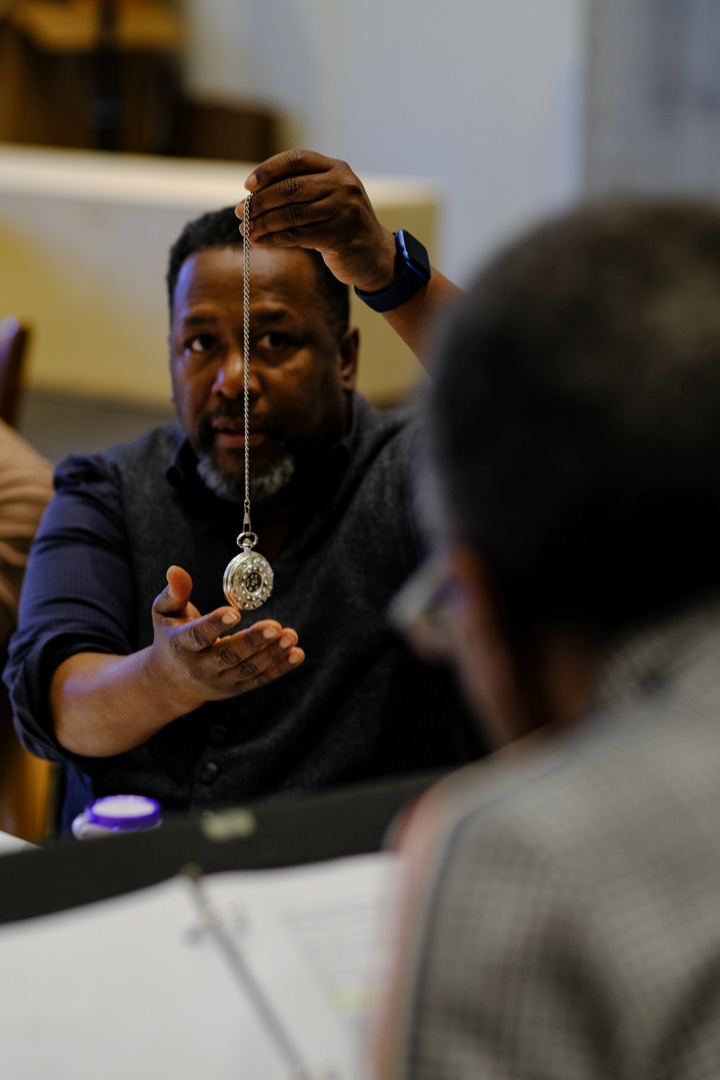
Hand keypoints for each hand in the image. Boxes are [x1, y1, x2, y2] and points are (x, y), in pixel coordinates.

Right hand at [152, 565, 304, 710]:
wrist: (170, 684)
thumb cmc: (171, 638)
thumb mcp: (165, 614)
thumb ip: (174, 593)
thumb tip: (176, 569)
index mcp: (182, 645)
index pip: (198, 636)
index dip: (215, 624)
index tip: (234, 612)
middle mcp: (201, 667)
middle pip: (228, 655)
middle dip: (252, 641)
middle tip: (274, 625)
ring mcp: (220, 680)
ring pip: (248, 668)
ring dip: (272, 653)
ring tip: (291, 635)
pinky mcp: (236, 688)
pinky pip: (260, 679)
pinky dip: (280, 668)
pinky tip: (297, 653)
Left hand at [238, 149, 397, 293]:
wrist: (375, 255)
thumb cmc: (342, 224)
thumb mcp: (328, 198)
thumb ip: (301, 190)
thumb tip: (254, 195)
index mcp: (336, 168)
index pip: (296, 159)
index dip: (269, 170)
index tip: (248, 185)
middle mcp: (342, 185)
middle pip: (290, 188)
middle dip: (261, 202)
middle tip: (241, 212)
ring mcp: (343, 210)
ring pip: (291, 214)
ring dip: (263, 223)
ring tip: (246, 230)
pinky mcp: (338, 235)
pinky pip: (297, 235)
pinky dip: (274, 239)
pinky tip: (260, 242)